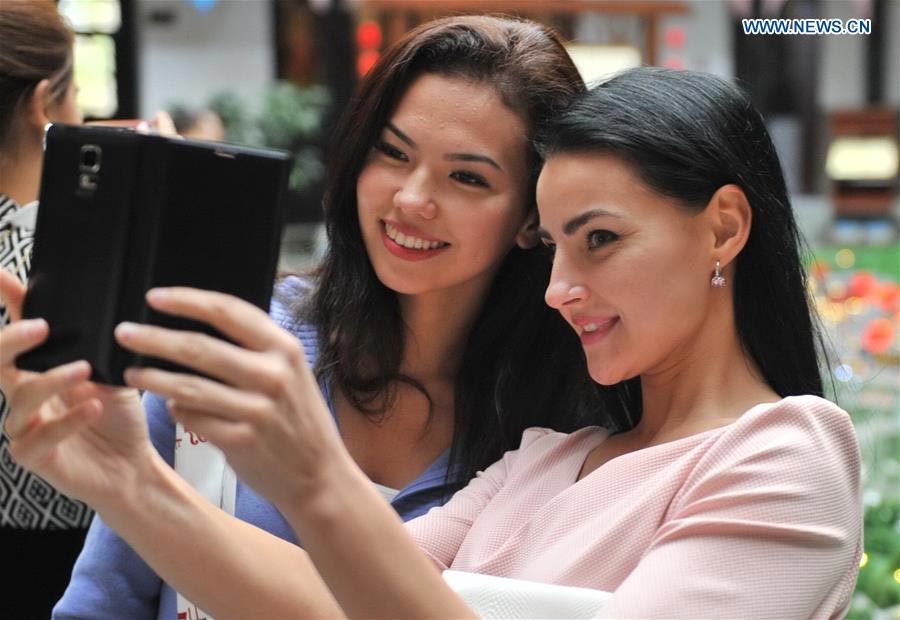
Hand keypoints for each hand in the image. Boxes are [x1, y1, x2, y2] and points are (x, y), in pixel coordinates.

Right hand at [0, 270, 149, 507]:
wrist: (131, 467)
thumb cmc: (118, 417)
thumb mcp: (115, 372)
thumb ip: (100, 346)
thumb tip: (103, 308)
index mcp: (40, 369)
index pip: (19, 332)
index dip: (9, 301)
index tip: (1, 275)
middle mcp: (25, 394)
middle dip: (12, 340)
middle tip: (42, 326)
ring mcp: (24, 425)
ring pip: (20, 397)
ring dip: (51, 380)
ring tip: (83, 369)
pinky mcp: (33, 456)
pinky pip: (39, 436)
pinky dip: (67, 420)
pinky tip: (92, 406)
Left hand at [116, 287, 347, 509]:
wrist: (319, 474)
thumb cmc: (299, 420)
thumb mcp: (291, 373)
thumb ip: (256, 349)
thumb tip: (200, 325)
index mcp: (284, 349)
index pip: (228, 311)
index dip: (187, 300)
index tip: (154, 297)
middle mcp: (273, 375)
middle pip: (199, 347)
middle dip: (154, 338)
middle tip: (124, 333)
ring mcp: (257, 410)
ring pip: (189, 386)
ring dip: (153, 378)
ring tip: (130, 373)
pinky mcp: (242, 440)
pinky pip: (194, 419)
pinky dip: (178, 411)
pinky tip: (172, 407)